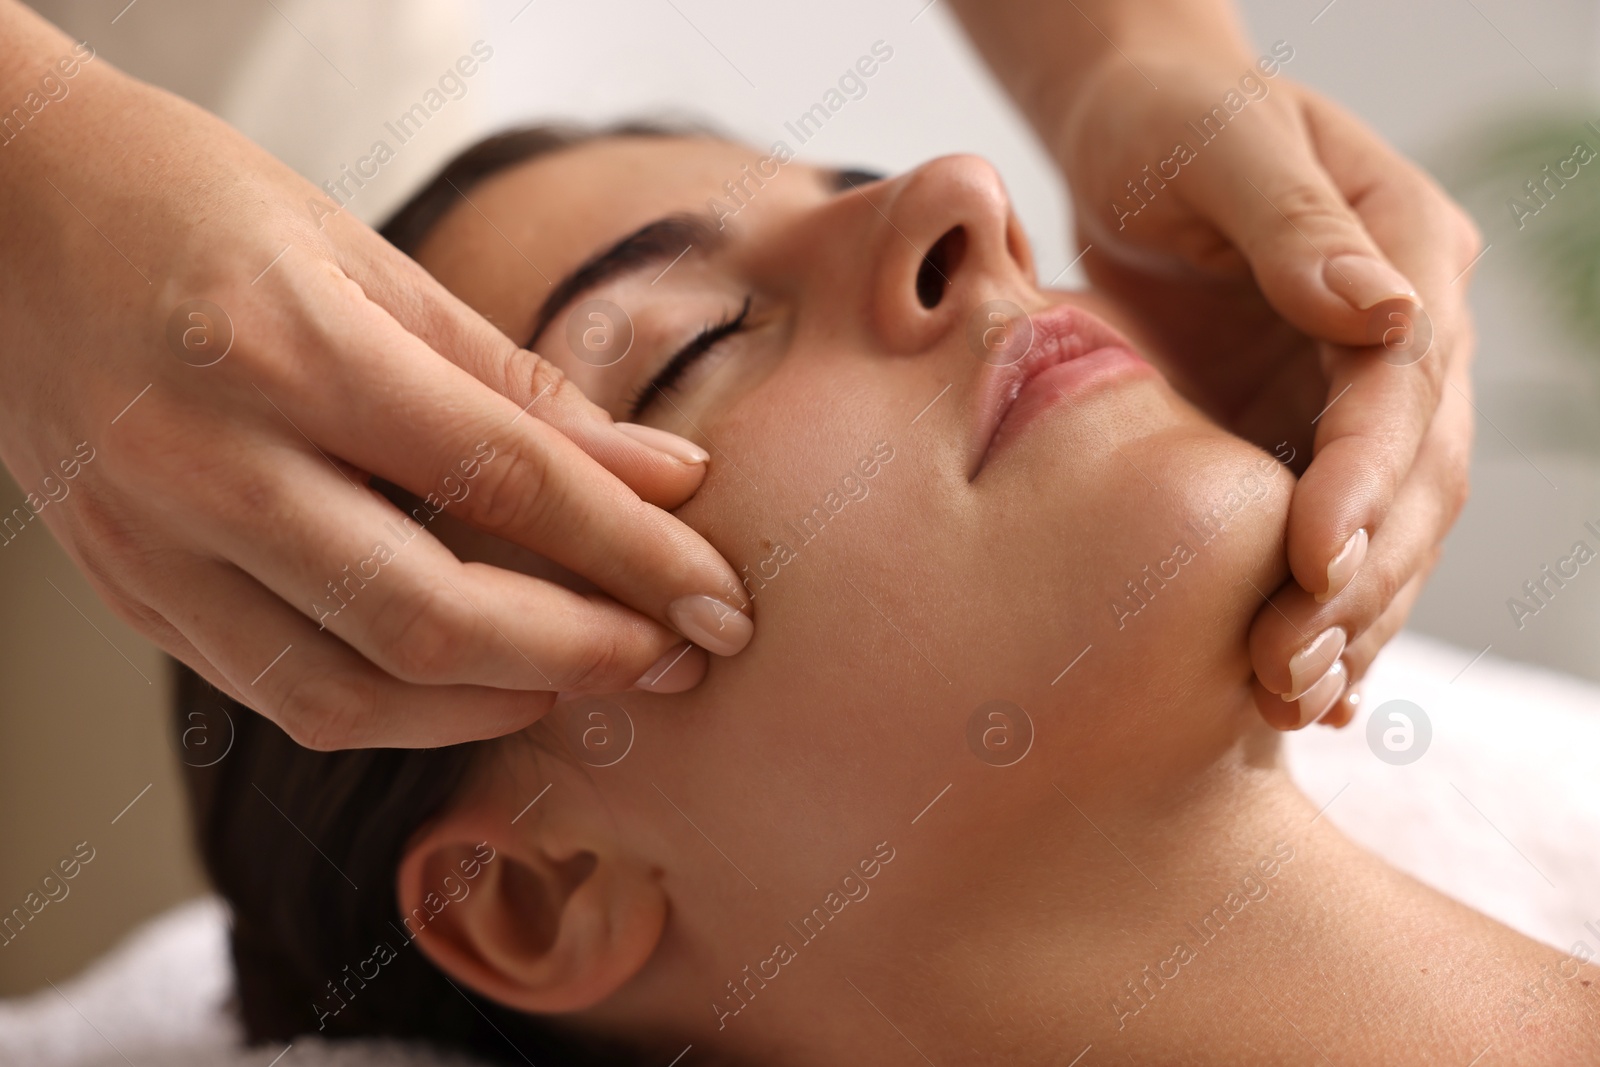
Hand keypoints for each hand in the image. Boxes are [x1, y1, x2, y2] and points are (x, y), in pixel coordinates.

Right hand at [0, 5, 750, 748]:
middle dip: (583, 655)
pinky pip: (280, 696)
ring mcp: (148, 542)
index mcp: (282, 346)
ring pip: (350, 691)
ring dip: (497, 705)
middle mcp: (204, 460)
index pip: (504, 480)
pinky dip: (400, 708)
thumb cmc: (191, 203)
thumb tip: (663, 474)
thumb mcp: (370, 257)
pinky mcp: (128, 592)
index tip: (722, 597)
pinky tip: (478, 681)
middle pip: (430, 615)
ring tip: (592, 677)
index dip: (635, 552)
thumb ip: (519, 383)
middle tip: (679, 659)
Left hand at [1054, 56, 1480, 728]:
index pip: (1404, 384)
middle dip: (1359, 578)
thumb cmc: (1168, 119)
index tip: (1317, 557)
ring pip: (1384, 524)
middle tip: (1287, 667)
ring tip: (1286, 699)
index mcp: (1407, 252)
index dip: (1369, 476)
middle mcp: (1400, 335)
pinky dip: (1322, 609)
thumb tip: (1380, 314)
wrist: (1132, 135)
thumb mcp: (1219, 144)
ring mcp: (1355, 392)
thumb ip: (1294, 226)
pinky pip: (1330, 531)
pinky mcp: (1302, 434)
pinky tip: (1311, 690)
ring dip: (1346, 617)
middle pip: (1412, 475)